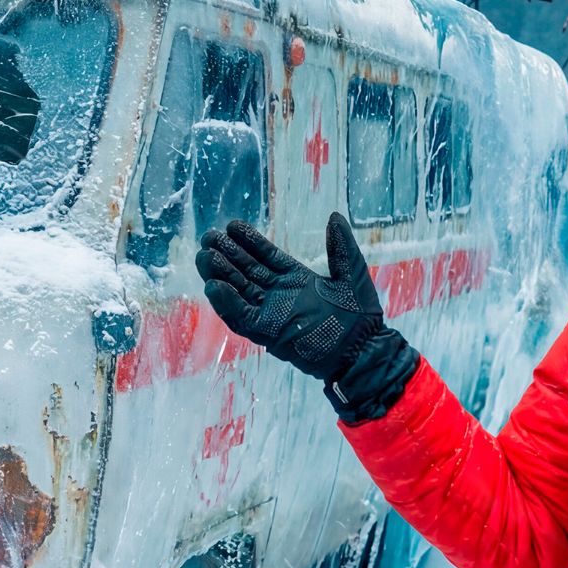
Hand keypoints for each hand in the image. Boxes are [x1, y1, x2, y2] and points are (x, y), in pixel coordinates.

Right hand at [198, 212, 384, 378]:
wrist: (363, 351)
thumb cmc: (361, 317)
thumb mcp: (352, 274)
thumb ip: (341, 246)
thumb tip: (335, 216)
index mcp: (296, 280)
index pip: (266, 256)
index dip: (249, 241)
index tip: (231, 225)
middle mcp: (280, 296)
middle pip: (246, 271)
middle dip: (227, 254)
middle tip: (208, 237)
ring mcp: (272, 314)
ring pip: (239, 292)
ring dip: (221, 275)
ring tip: (205, 256)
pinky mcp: (268, 333)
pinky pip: (242, 317)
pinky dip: (227, 303)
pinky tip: (213, 286)